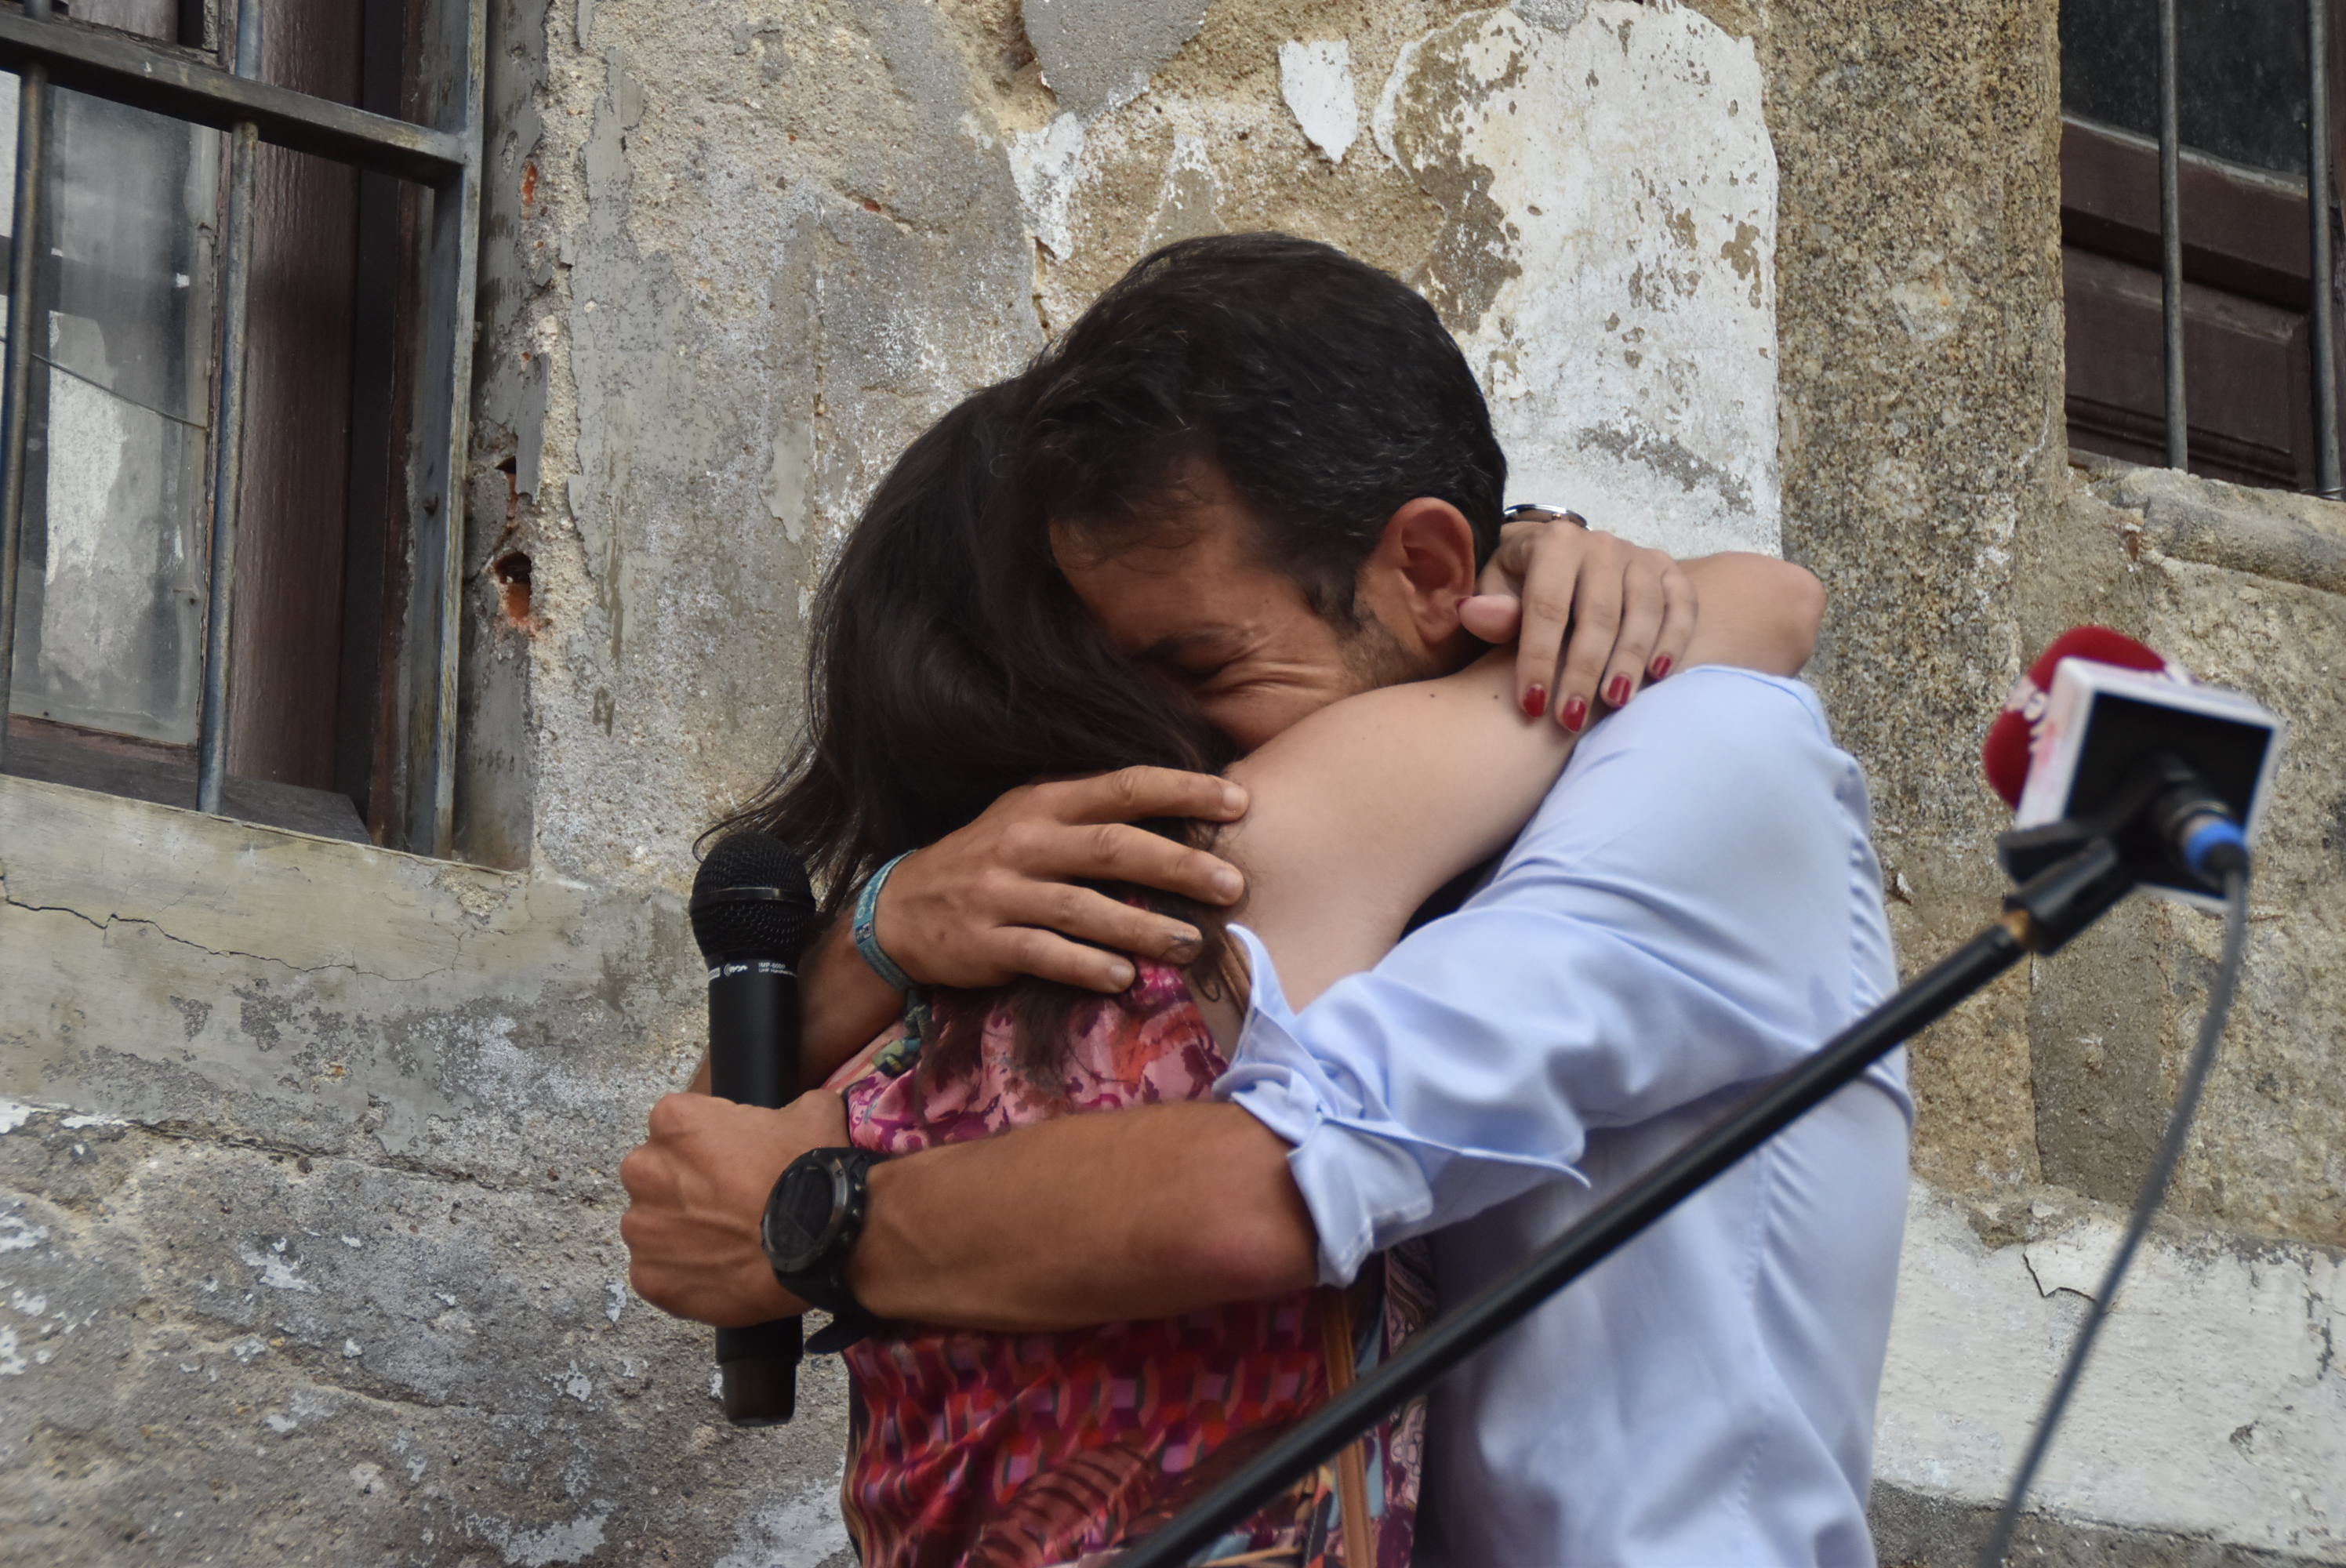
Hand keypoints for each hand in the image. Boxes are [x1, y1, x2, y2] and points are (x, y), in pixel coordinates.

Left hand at [618, 1089, 846, 1326]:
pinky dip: (684, 1273)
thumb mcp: (814, 1111)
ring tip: (728, 1241)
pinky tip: (721, 1270)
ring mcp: (641, 1228)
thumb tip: (793, 1115)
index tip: (735, 1161)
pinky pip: (659, 1271)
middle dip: (686, 1187)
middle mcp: (644, 1170)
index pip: (678, 1125)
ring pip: (654, 1225)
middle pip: (658, 1175)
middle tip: (731, 1202)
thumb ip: (787, 1106)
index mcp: (674, 1121)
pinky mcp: (648, 1276)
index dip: (710, 1143)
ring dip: (681, 1231)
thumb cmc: (809, 1173)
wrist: (821, 1241)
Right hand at [874, 767, 1249, 992]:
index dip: (1183, 791)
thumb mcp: (1031, 821)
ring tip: (1193, 944)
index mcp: (1044, 804)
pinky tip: (1124, 977)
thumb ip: (1094, 818)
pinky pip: (1044, 955)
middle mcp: (1025, 842)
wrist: (899, 910)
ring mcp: (1002, 893)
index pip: (1124, 787)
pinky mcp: (985, 943)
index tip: (1239, 802)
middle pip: (1113, 847)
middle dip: (1179, 865)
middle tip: (1233, 885)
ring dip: (1144, 928)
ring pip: (1084, 908)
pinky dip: (1087, 967)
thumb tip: (1187, 820)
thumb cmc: (990, 862)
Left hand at [1458, 518, 1696, 731]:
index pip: (1546, 606)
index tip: (1531, 706)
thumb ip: (1490, 607)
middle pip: (1598, 615)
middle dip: (1584, 671)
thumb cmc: (1520, 581)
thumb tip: (1473, 614)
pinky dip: (1674, 638)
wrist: (1560, 556)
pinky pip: (1682, 605)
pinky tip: (1659, 675)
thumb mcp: (1494, 589)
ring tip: (1614, 703)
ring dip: (1630, 661)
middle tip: (1571, 719)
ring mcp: (1640, 556)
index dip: (1538, 658)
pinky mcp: (1669, 571)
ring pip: (1644, 612)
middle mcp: (1601, 544)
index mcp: (1554, 543)